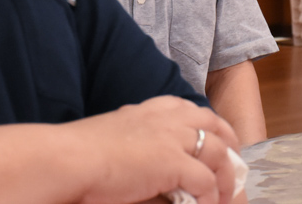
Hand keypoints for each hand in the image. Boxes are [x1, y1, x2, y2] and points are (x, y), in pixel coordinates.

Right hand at [66, 96, 239, 203]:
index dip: (206, 123)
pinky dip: (210, 196)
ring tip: (224, 196)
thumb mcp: (111, 136)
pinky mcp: (173, 162)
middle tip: (233, 164)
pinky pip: (206, 181)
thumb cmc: (78, 153)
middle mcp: (165, 118)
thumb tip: (141, 158)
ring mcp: (172, 138)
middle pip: (213, 124)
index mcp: (148, 110)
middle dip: (229, 143)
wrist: (68, 158)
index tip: (213, 138)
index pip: (188, 107)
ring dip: (224, 177)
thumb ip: (132, 139)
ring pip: (218, 153)